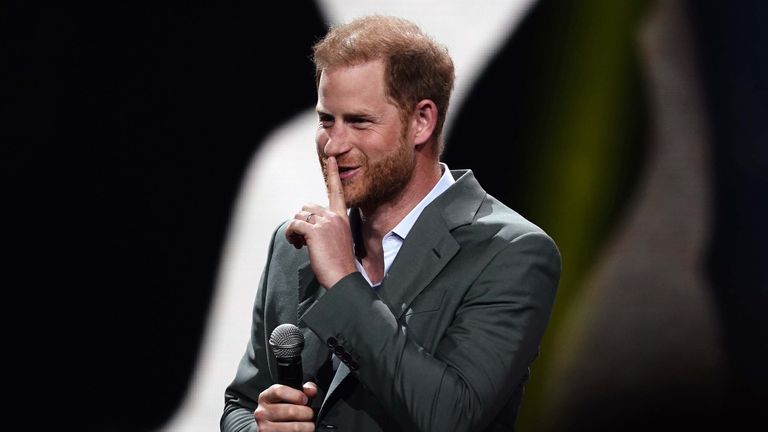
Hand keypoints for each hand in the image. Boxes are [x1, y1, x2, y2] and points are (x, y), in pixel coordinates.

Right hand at [253, 382, 317, 430]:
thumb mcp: (288, 397)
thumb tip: (312, 391)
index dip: (296, 395)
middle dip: (306, 413)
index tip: (305, 399)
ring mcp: (265, 427)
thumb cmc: (282, 410)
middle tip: (311, 414)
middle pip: (290, 411)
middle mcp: (262, 412)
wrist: (270, 428)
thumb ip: (302, 390)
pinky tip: (302, 431)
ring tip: (309, 425)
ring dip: (307, 426)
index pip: (279, 391)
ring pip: (294, 427)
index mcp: (266, 397)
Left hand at [285, 156, 356, 287]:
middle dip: (302, 221)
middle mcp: (334, 216)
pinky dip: (291, 235)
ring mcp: (325, 222)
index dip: (333, 174)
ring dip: (295, 230)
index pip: (337, 191)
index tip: (331, 159)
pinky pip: (294, 225)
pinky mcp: (314, 231)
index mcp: (342, 218)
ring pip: (299, 216)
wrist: (344, 277)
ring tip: (300, 244)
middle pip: (308, 206)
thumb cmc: (341, 264)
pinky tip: (296, 244)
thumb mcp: (339, 241)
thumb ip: (329, 228)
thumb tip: (309, 228)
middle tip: (304, 239)